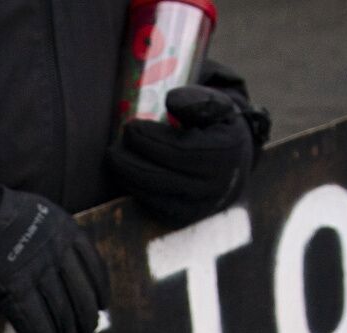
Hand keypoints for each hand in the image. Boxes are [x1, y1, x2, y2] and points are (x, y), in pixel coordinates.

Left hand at [108, 70, 269, 228]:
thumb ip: (197, 99)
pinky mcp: (184, 218)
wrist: (233, 165)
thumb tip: (171, 101)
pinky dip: (135, 190)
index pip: (179, 151)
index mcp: (224, 154)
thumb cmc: (218, 129)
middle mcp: (213, 185)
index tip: (129, 127)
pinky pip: (153, 206)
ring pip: (153, 194)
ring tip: (115, 159)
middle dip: (130, 161)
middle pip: (161, 176)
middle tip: (113, 148)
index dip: (149, 140)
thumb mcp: (217, 105)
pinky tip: (124, 175)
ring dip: (127, 177)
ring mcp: (198, 207)